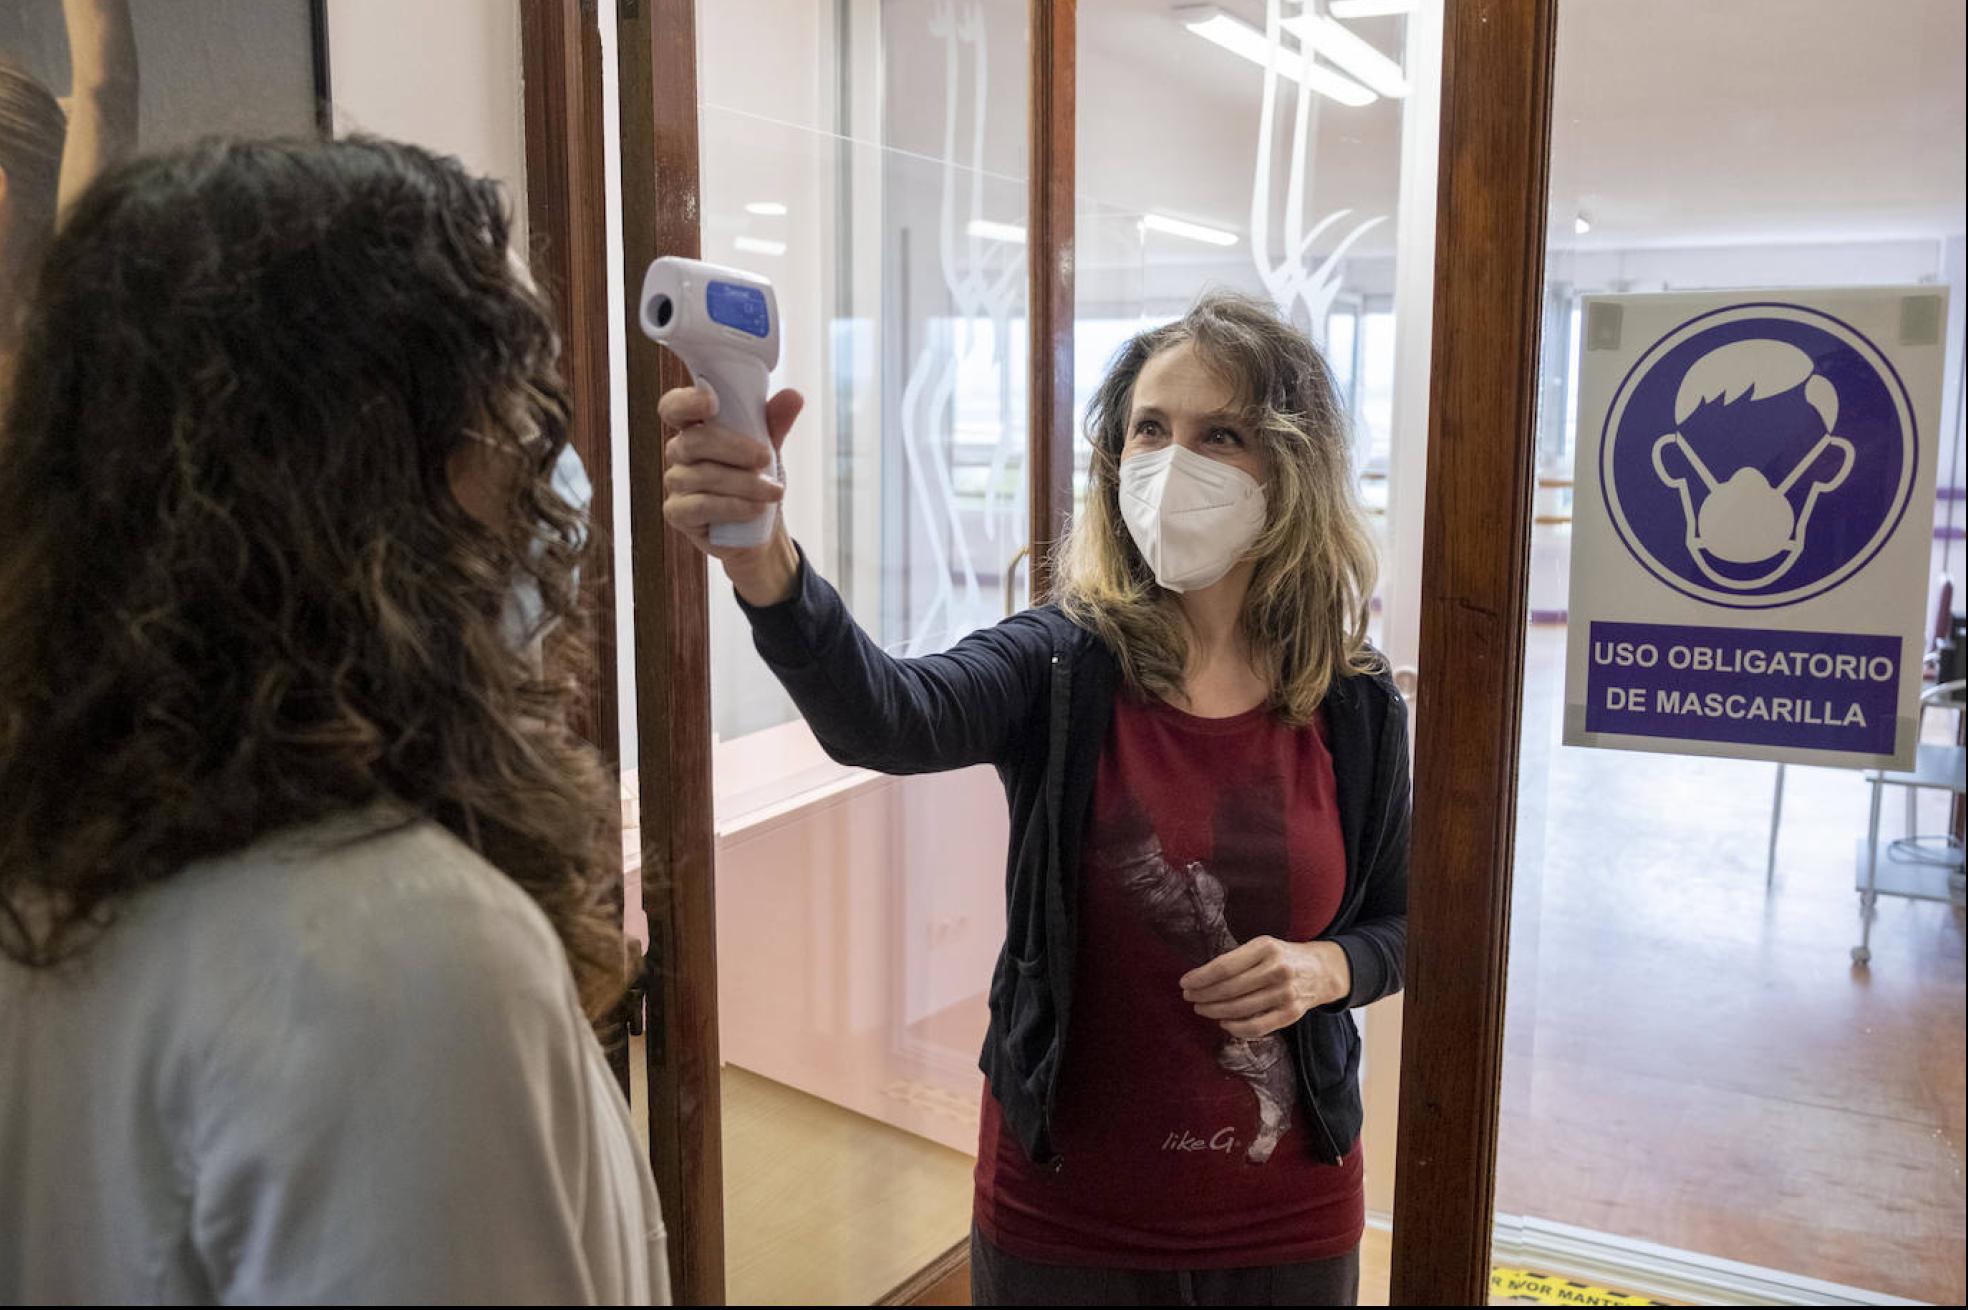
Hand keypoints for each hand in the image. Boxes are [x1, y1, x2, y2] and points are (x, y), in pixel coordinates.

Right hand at [659, 383, 804, 604]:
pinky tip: (755, 510)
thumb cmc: (756, 481)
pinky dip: (732, 507)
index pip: (674, 408)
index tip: (712, 402)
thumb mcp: (769, 449)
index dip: (686, 402)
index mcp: (696, 428)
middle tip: (766, 458)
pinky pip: (700, 506)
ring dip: (744, 484)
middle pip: (694, 441)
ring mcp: (676, 483)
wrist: (761, 530)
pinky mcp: (678, 513)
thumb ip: (775, 423)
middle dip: (734, 448)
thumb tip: (794, 396)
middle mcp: (680, 452)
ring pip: (703, 476)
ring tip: (774, 492)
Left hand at [1180, 936, 1350, 1038]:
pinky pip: (1258, 1026)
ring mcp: (1286, 993)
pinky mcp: (1292, 1014)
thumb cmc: (1281, 957)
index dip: (1201, 977)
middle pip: (1230, 989)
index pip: (1225, 967)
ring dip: (1215, 1011)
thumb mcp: (1262, 946)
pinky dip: (1236, 1028)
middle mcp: (1277, 970)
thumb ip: (1237, 959)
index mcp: (1265, 948)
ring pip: (1241, 1009)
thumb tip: (1201, 978)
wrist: (1321, 970)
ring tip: (1201, 1008)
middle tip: (1189, 997)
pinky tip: (1223, 1023)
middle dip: (1204, 995)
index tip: (1184, 982)